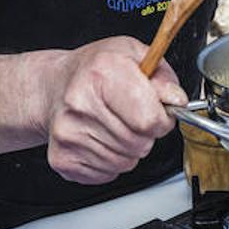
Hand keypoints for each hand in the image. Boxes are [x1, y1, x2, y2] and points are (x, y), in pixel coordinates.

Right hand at [42, 36, 186, 184]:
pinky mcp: (62, 158)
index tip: (156, 110)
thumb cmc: (93, 70)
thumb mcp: (132, 54)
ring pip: (125, 163)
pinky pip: (107, 174)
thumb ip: (161, 76)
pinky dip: (109, 161)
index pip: (150, 119)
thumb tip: (176, 100)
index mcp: (102, 72)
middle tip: (130, 115)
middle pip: (140, 144)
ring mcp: (68, 134)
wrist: (53, 87)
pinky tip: (99, 137)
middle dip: (145, 134)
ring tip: (113, 124)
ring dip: (128, 148)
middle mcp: (81, 103)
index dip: (162, 118)